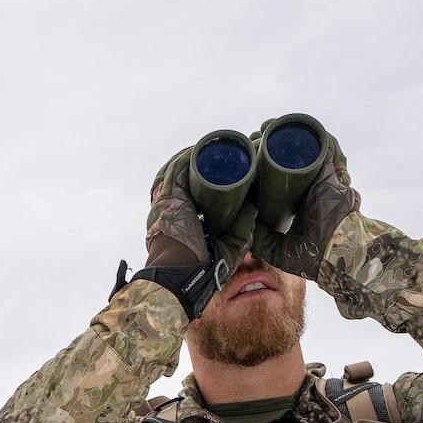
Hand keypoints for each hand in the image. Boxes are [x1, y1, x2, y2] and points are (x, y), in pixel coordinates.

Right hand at [132, 147, 255, 319]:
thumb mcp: (230, 248)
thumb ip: (242, 230)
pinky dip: (187, 157)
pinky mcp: (170, 196)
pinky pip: (176, 168)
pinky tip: (202, 149)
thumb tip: (253, 207)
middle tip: (225, 155)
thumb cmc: (201, 268)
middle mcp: (173, 207)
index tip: (227, 171)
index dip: (208, 179)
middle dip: (203, 163)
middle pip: (185, 176)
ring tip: (215, 148)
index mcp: (184, 220)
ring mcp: (169, 201)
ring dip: (196, 156)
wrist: (182, 274)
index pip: (194, 192)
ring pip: (179, 169)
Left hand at [251, 125, 359, 279]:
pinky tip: (290, 127)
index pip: (274, 175)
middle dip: (268, 143)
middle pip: (286, 155)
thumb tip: (243, 221)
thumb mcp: (276, 248)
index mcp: (293, 200)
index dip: (259, 163)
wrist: (336, 255)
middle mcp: (306, 185)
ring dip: (284, 132)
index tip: (245, 157)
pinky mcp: (330, 171)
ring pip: (302, 146)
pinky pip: (325, 145)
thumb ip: (260, 238)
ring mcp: (319, 177)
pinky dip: (310, 133)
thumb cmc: (312, 256)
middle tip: (252, 138)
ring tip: (266, 128)